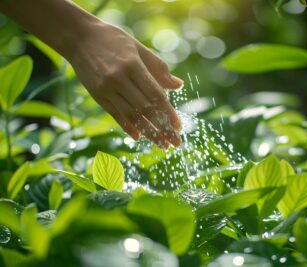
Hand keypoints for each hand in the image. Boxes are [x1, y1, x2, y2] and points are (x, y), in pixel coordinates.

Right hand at [67, 23, 182, 148]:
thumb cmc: (113, 40)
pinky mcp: (97, 96)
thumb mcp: (138, 48)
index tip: (178, 127)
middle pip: (145, 109)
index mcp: (132, 65)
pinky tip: (139, 137)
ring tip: (162, 144)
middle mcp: (118, 79)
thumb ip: (159, 68)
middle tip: (175, 143)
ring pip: (131, 116)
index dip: (168, 113)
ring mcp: (106, 89)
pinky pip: (115, 115)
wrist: (78, 37)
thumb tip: (179, 86)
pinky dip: (128, 127)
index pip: (155, 95)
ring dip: (149, 133)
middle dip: (162, 128)